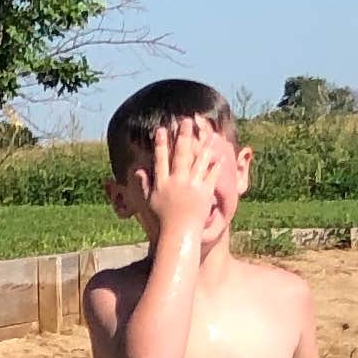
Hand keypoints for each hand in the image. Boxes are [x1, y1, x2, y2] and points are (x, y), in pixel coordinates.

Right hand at [143, 115, 228, 239]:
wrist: (178, 237)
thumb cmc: (161, 223)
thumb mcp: (148, 204)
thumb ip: (142, 186)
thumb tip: (137, 170)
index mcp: (162, 184)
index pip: (160, 159)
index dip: (161, 143)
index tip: (162, 129)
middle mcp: (176, 182)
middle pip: (180, 155)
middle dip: (183, 136)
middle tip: (186, 121)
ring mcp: (191, 187)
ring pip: (198, 162)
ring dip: (203, 145)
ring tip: (208, 133)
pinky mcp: (205, 193)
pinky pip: (211, 176)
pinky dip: (216, 166)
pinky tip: (220, 156)